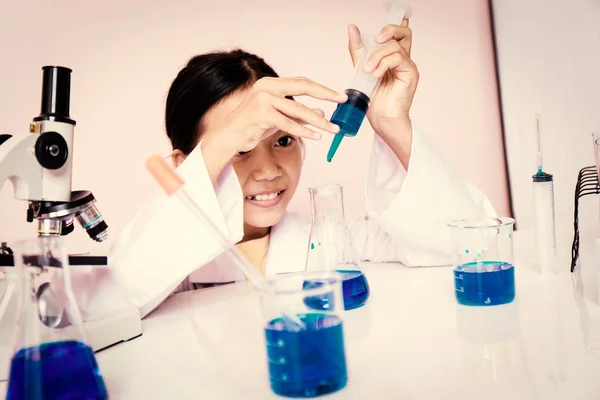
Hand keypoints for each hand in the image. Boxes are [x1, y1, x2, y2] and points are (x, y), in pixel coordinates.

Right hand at [205, 77, 346, 155]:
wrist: (229, 137)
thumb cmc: (253, 127)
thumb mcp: (279, 118)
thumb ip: (299, 114)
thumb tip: (322, 114)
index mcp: (271, 83)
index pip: (302, 82)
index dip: (322, 88)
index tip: (340, 95)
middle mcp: (266, 87)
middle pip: (303, 87)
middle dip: (326, 94)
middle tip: (342, 101)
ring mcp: (262, 99)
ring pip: (298, 109)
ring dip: (318, 120)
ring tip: (333, 128)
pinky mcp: (260, 114)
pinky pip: (287, 123)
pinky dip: (304, 131)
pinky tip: (316, 136)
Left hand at [348, 20, 417, 138]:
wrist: (381, 119)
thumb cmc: (373, 99)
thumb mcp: (361, 70)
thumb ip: (358, 50)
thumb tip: (352, 28)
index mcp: (392, 58)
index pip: (398, 34)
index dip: (395, 24)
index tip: (389, 22)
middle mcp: (402, 60)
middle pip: (404, 33)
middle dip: (389, 30)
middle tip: (376, 40)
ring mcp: (407, 66)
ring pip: (396, 46)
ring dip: (377, 56)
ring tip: (368, 70)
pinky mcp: (410, 74)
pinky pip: (398, 58)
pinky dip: (384, 64)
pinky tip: (376, 74)